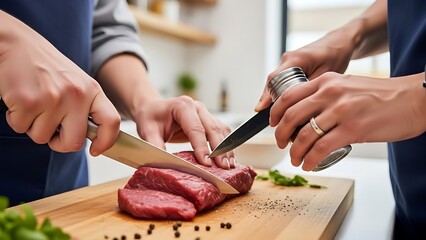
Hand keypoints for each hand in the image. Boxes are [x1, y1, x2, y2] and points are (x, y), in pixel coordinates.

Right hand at [0, 11, 119, 155]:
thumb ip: (85, 108)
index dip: (106, 142)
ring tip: (32, 102)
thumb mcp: (75, 83)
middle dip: (59, 143)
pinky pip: (21, 128)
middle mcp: (77, 94)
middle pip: (74, 143)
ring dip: (33, 126)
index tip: (95, 150)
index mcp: (92, 90)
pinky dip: (16, 118)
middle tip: (51, 129)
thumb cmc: (45, 67)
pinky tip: (19, 99)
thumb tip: (91, 140)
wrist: (15, 43)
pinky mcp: (29, 101)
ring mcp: (54, 98)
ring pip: (42, 137)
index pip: (112, 122)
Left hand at [133, 96, 234, 168]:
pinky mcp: (210, 121)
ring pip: (221, 131)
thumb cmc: (150, 118)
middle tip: (223, 167)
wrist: (153, 109)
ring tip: (230, 166)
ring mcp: (206, 113)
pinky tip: (229, 159)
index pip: (195, 128)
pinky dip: (227, 145)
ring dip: (227, 148)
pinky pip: (222, 132)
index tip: (206, 164)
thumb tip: (165, 163)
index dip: (202, 147)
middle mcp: (198, 108)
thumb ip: (155, 146)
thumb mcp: (147, 131)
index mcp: (182, 106)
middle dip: (219, 149)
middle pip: (213, 129)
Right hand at [255, 29, 355, 111]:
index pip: (274, 78)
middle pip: (272, 83)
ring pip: (275, 83)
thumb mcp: (326, 76)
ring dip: (276, 99)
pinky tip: (284, 108)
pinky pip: (280, 82)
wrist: (339, 44)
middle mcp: (288, 59)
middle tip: (273, 120)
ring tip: (278, 117)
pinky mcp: (290, 67)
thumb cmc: (336, 56)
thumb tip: (299, 108)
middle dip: (271, 101)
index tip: (261, 108)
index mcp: (296, 59)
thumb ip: (310, 89)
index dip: (266, 95)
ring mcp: (287, 63)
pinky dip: (281, 94)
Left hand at [269, 72, 425, 170]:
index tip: (273, 125)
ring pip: (305, 135)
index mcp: (326, 81)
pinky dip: (310, 159)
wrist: (414, 99)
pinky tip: (309, 164)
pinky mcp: (354, 128)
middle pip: (291, 115)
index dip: (275, 113)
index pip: (289, 96)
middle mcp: (330, 92)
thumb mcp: (348, 86)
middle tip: (280, 144)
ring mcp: (342, 110)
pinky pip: (322, 148)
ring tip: (295, 160)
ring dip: (295, 152)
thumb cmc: (382, 96)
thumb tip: (304, 116)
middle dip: (280, 134)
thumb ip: (326, 96)